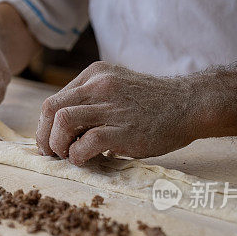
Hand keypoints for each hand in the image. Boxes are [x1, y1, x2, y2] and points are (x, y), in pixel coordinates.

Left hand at [36, 62, 201, 163]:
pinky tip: (85, 160)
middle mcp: (100, 86)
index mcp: (95, 75)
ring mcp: (113, 106)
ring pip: (63, 122)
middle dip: (45, 137)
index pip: (54, 99)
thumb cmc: (153, 103)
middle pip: (51, 109)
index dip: (45, 125)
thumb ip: (92, 102)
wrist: (191, 104)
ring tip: (68, 156)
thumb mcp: (117, 87)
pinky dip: (78, 155)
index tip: (49, 142)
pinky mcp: (125, 129)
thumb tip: (64, 129)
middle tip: (52, 153)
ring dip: (58, 145)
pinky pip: (88, 141)